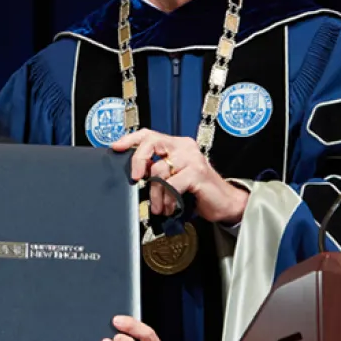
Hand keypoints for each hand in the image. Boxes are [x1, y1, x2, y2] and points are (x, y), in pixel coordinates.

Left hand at [111, 129, 249, 224]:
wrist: (224, 203)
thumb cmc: (197, 191)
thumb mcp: (174, 177)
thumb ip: (158, 170)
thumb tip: (136, 172)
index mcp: (177, 145)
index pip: (149, 134)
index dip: (130, 139)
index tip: (116, 147)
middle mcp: (184, 147)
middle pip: (151, 143)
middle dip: (138, 161)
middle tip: (136, 179)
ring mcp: (192, 158)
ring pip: (159, 171)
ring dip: (156, 194)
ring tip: (161, 206)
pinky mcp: (197, 173)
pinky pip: (171, 185)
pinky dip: (168, 199)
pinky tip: (171, 207)